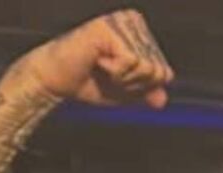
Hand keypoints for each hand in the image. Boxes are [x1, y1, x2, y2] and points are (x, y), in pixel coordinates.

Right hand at [21, 10, 173, 107]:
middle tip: (107, 74)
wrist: (57, 82)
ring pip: (146, 67)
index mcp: (142, 33)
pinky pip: (130, 61)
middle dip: (132, 84)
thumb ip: (147, 93)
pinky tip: (97, 60)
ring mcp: (122, 22)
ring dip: (122, 78)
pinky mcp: (109, 27)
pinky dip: (114, 71)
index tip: (117, 78)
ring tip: (102, 66)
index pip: (165, 73)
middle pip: (157, 71)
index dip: (141, 87)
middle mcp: (134, 22)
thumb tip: (163, 100)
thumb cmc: (89, 82)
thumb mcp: (126, 93)